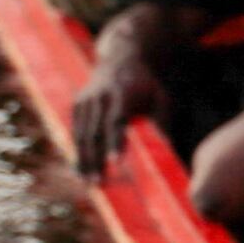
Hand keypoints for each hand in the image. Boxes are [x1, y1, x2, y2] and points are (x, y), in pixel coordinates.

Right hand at [66, 31, 168, 171]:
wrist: (120, 60)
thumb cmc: (145, 85)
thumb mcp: (159, 98)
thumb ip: (161, 122)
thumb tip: (167, 151)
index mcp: (121, 94)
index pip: (116, 121)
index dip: (115, 142)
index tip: (115, 162)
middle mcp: (99, 97)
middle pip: (94, 132)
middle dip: (94, 158)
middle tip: (98, 182)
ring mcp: (85, 100)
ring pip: (81, 134)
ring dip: (83, 159)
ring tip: (89, 182)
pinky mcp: (77, 105)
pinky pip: (76, 132)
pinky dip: (78, 151)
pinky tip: (81, 170)